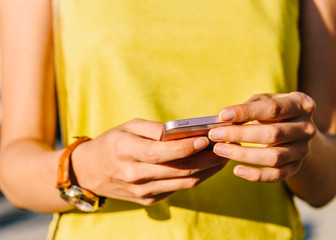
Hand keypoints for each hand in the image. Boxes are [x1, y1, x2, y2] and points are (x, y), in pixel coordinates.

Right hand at [71, 119, 226, 205]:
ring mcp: (143, 191)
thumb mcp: (128, 127)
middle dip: (207, 158)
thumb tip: (184, 131)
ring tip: (223, 157)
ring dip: (207, 170)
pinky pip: (178, 188)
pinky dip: (195, 177)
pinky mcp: (148, 200)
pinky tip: (207, 167)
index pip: (161, 153)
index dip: (187, 147)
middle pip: (179, 170)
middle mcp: (135, 175)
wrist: (90, 172)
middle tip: (225, 146)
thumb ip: (155, 129)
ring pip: (183, 182)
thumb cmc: (111, 143)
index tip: (207, 138)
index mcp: (126, 151)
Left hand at [209, 92, 316, 182]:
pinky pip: (276, 175)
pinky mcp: (296, 167)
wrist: (293, 130)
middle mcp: (307, 128)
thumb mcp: (263, 101)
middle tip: (215, 135)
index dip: (246, 112)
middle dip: (240, 135)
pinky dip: (256, 175)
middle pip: (273, 134)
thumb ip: (247, 107)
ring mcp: (303, 150)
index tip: (223, 115)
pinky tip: (236, 170)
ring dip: (243, 155)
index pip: (272, 108)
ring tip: (220, 150)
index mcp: (301, 104)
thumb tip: (223, 119)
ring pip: (274, 157)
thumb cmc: (271, 111)